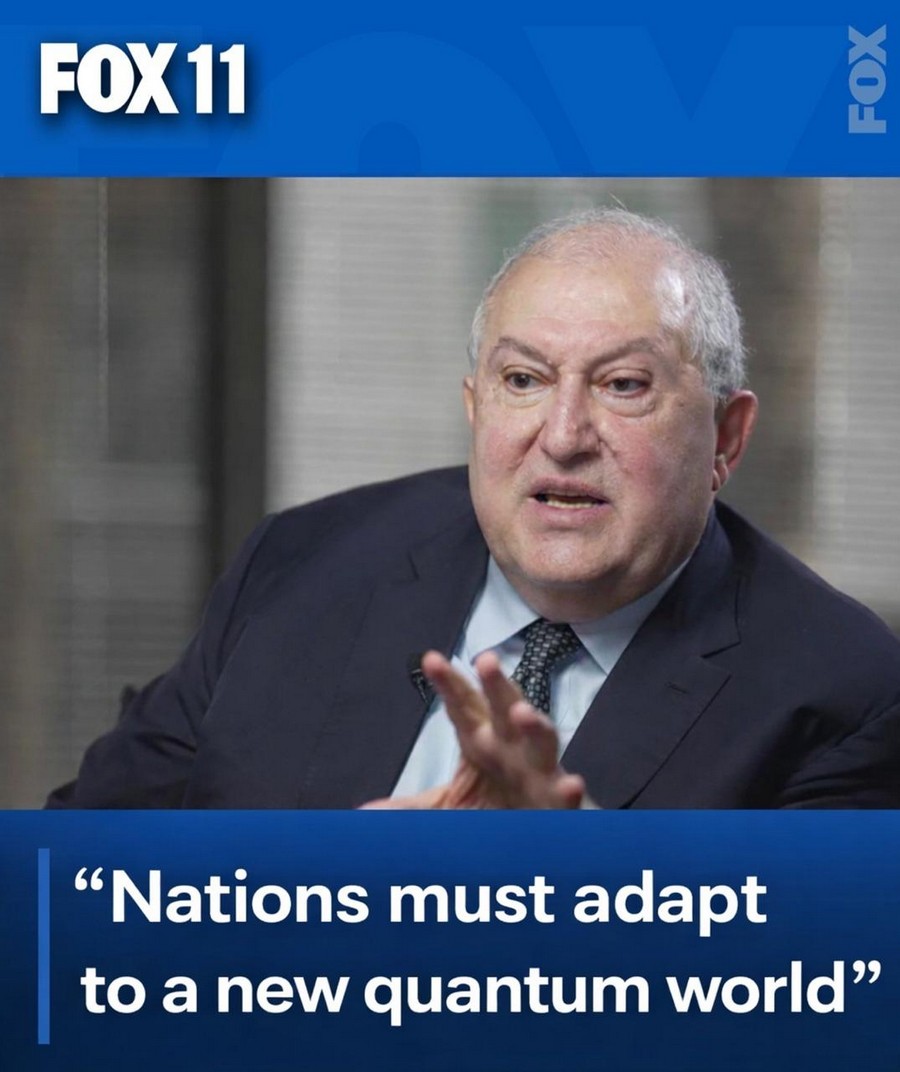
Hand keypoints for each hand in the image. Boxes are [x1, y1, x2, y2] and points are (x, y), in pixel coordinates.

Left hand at [362, 650, 592, 809]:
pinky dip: (570, 791)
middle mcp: (511, 749)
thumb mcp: (450, 806)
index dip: (449, 684)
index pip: (462, 707)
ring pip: (541, 743)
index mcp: (482, 741)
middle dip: (496, 685)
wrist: (541, 834)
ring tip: (522, 713)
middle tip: (485, 659)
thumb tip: (365, 811)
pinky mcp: (560, 803)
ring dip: (535, 726)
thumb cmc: (499, 806)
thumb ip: (411, 807)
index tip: (431, 660)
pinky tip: (572, 784)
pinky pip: (566, 796)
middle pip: (503, 710)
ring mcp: (539, 772)